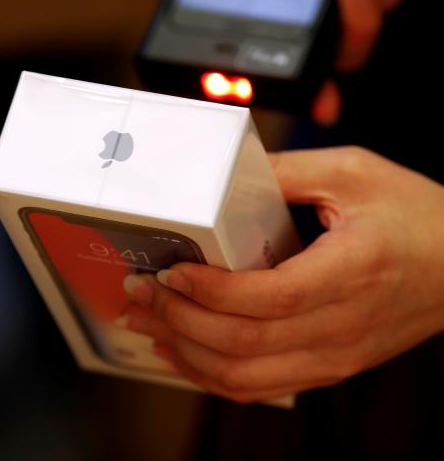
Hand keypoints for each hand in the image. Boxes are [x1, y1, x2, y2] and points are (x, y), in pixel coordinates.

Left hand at [121, 147, 443, 402]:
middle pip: (244, 345)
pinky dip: (214, 373)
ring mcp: (336, 354)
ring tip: (148, 324)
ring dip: (187, 353)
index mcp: (351, 272)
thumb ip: (286, 170)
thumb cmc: (419, 216)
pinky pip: (261, 385)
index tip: (169, 271)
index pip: (266, 299)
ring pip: (245, 377)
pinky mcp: (329, 364)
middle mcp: (343, 326)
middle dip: (179, 320)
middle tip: (140, 293)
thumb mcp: (354, 172)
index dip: (209, 291)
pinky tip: (186, 351)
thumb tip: (224, 176)